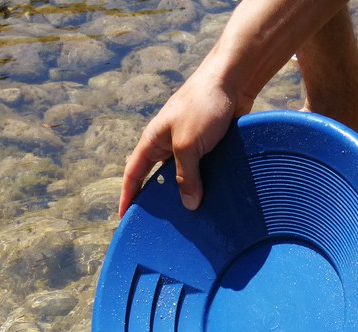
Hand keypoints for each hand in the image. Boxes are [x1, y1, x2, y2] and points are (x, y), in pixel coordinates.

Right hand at [118, 67, 251, 216]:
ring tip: (191, 219)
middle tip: (162, 225)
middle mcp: (168, 144)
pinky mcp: (209, 145)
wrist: (233, 81)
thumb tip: (189, 205)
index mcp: (153, 140)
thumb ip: (186, 176)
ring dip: (187, 193)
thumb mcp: (188, 145)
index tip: (124, 217)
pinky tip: (213, 199)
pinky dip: (206, 184)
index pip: (134, 173)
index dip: (127, 195)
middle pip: (159, 178)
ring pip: (184, 176)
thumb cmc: (203, 105)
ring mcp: (189, 144)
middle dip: (160, 199)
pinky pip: (204, 170)